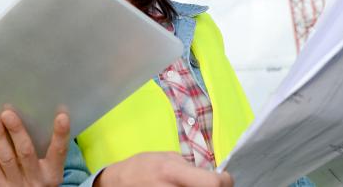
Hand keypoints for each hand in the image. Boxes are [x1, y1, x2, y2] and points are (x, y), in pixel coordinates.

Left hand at [0, 109, 69, 186]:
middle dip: (16, 131)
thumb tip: (32, 117)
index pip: (59, 152)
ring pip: (6, 158)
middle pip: (26, 152)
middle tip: (8, 113)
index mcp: (52, 173)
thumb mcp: (47, 170)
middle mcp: (36, 179)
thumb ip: (44, 150)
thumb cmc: (35, 179)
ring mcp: (16, 185)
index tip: (62, 116)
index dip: (61, 134)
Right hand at [95, 152, 233, 186]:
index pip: (213, 183)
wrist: (117, 184)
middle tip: (210, 184)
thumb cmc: (141, 167)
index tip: (224, 178)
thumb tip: (212, 175)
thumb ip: (189, 167)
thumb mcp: (166, 157)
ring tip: (192, 186)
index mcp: (172, 172)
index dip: (225, 181)